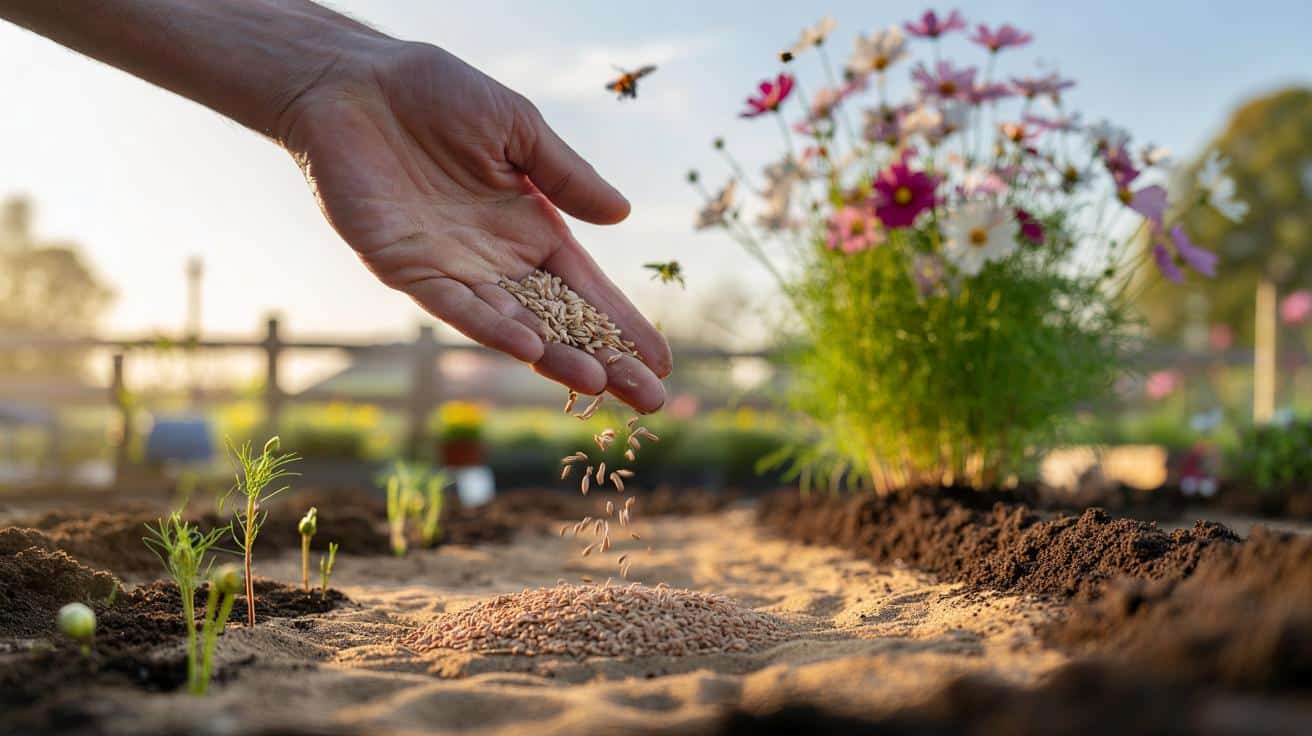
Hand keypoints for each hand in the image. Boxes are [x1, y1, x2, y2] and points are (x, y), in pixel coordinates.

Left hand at [276, 42, 670, 411]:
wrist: (354, 84)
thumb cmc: (436, 95)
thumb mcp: (518, 129)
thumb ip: (566, 175)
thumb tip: (623, 215)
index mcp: (531, 228)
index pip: (587, 290)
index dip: (622, 327)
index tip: (660, 363)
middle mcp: (497, 259)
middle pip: (560, 324)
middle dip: (604, 362)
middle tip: (649, 401)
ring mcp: (454, 270)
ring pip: (513, 326)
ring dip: (553, 357)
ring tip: (597, 383)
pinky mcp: (407, 269)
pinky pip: (456, 307)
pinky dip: (492, 327)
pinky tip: (529, 348)